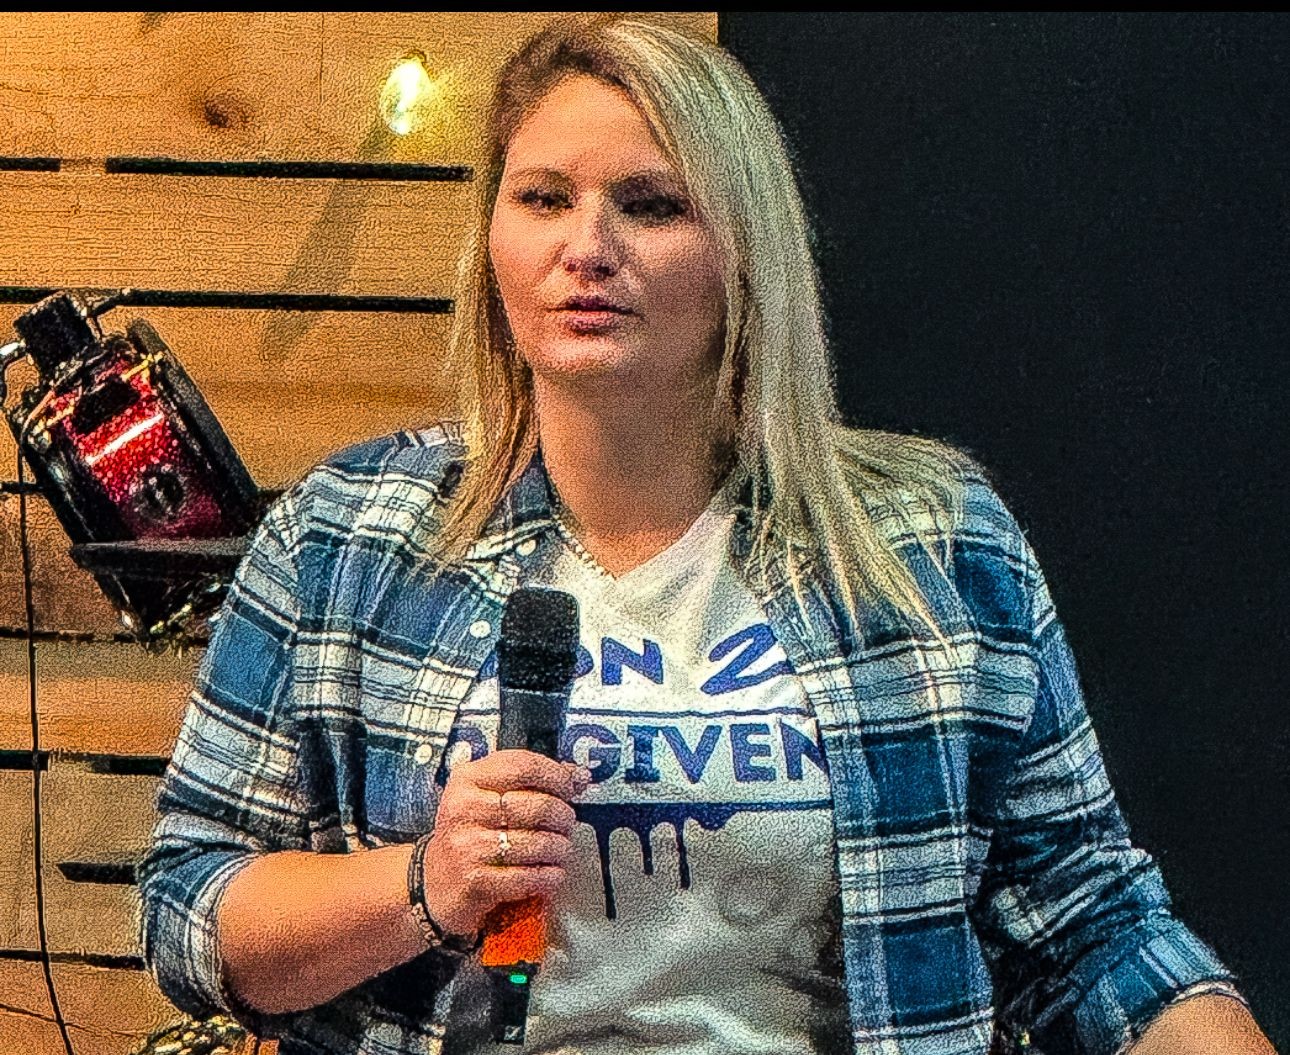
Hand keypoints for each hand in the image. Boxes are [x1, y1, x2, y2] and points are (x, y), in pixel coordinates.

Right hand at [418, 749, 588, 939]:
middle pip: (537, 806)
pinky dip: (550, 876)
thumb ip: (533, 783)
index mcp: (467, 780)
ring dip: (560, 849)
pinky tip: (551, 874)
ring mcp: (467, 846)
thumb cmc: (473, 834)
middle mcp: (463, 809)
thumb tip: (580, 775)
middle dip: (563, 817)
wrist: (436, 884)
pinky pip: (529, 877)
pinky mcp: (475, 882)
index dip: (556, 776)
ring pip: (538, 843)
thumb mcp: (491, 799)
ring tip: (560, 850)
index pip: (522, 765)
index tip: (569, 788)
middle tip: (566, 825)